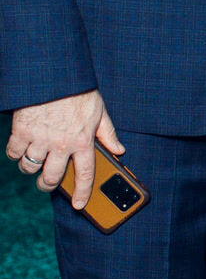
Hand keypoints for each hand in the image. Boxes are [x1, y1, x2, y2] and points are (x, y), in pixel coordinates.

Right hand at [7, 90, 123, 208]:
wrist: (53, 73)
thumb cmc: (77, 91)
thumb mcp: (99, 110)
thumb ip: (108, 133)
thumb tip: (118, 150)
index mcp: (83, 141)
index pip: (86, 175)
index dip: (83, 193)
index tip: (79, 205)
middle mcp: (61, 144)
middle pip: (52, 178)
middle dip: (48, 186)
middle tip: (47, 183)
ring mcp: (40, 139)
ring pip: (30, 168)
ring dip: (31, 169)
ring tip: (34, 162)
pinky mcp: (21, 131)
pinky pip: (14, 153)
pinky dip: (15, 154)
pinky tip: (20, 149)